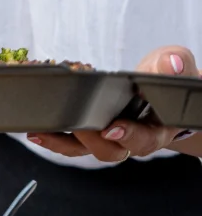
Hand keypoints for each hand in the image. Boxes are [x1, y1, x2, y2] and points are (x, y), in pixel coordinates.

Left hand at [27, 46, 197, 160]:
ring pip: (86, 150)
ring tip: (43, 132)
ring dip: (63, 143)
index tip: (112, 129)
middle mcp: (131, 140)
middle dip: (92, 139)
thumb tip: (170, 64)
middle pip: (111, 151)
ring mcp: (107, 139)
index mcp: (157, 128)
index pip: (144, 138)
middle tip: (78, 126)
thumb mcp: (177, 66)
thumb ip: (175, 64)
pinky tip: (37, 131)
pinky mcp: (89, 134)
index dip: (128, 135)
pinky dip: (54, 138)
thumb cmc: (165, 79)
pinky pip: (71, 144)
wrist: (161, 91)